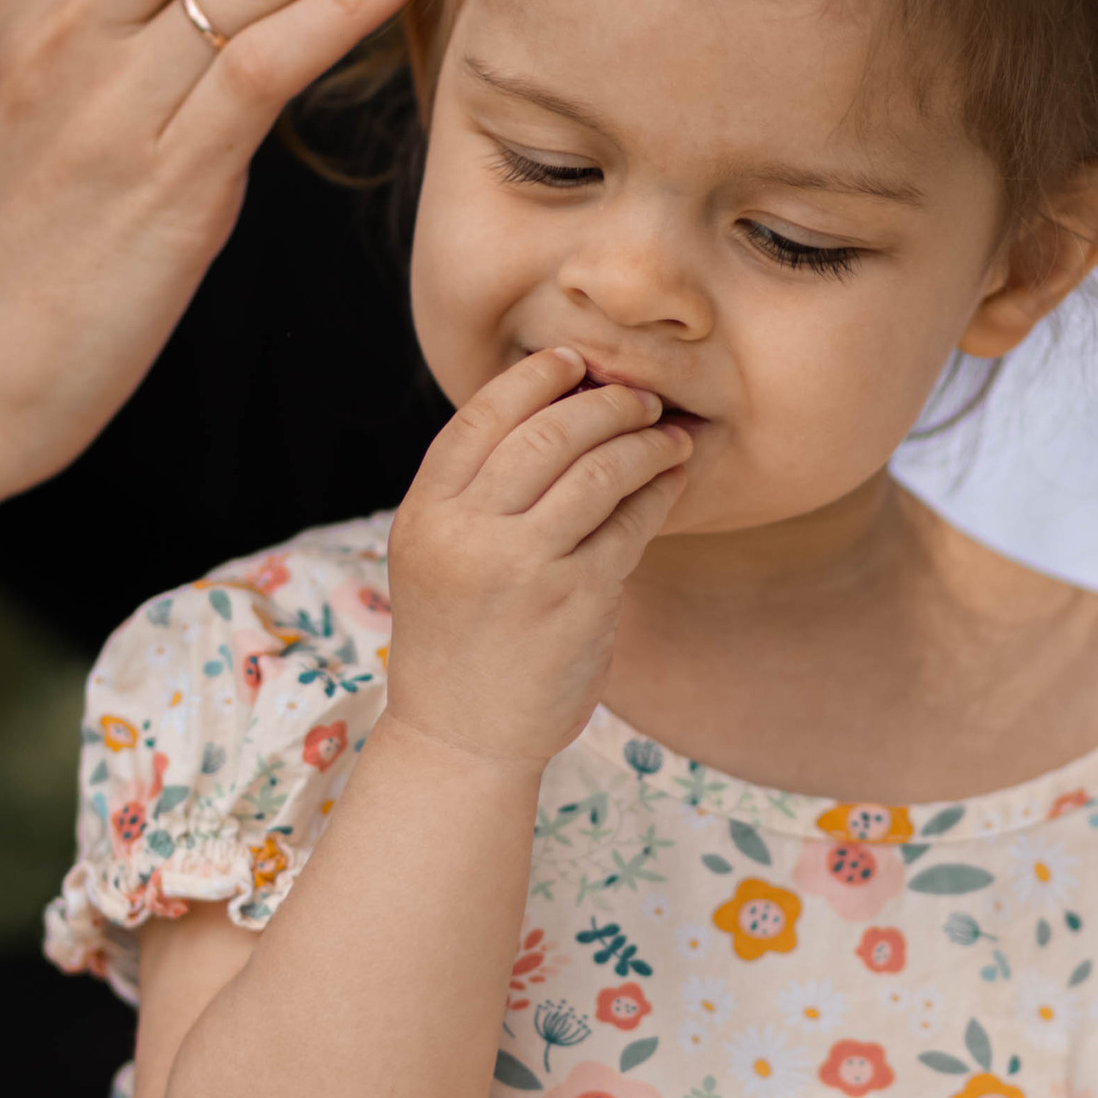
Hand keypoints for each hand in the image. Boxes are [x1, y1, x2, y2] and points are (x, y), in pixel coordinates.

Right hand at [381, 345, 691, 766]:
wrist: (461, 735)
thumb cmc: (458, 639)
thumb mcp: (435, 555)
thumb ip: (475, 492)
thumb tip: (556, 410)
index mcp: (426, 512)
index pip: (483, 415)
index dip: (535, 377)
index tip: (575, 363)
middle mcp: (469, 532)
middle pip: (549, 431)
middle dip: (605, 403)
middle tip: (639, 400)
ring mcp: (524, 565)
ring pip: (599, 470)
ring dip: (644, 442)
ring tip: (667, 436)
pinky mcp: (578, 599)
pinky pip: (632, 523)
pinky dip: (659, 492)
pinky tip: (671, 482)